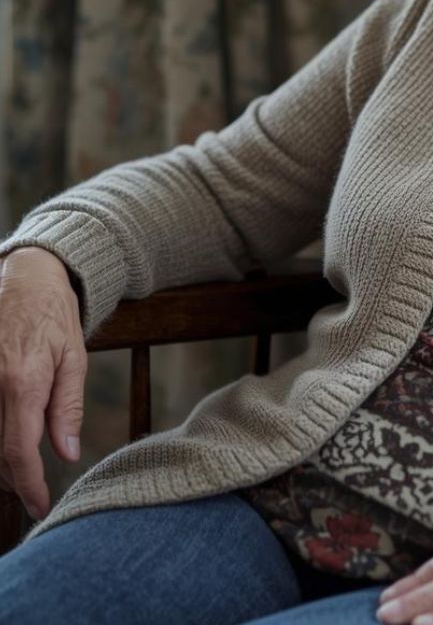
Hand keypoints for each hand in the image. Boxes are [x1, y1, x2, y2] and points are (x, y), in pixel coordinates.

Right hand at [0, 247, 86, 519]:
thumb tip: (67, 453)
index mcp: (22, 381)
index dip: (28, 485)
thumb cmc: (55, 315)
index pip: (18, 450)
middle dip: (13, 478)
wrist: (25, 276)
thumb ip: (67, 408)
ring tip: (20, 472)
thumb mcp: (74, 358)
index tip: (39, 506)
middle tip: (33, 491)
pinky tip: (6, 443)